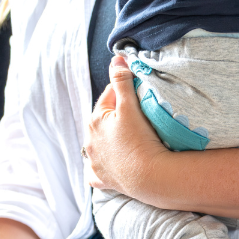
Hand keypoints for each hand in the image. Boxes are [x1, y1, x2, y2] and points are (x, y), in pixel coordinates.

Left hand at [84, 56, 169, 195]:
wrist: (148, 175)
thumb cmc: (140, 138)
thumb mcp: (130, 105)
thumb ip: (122, 80)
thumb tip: (116, 58)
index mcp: (95, 120)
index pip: (109, 95)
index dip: (124, 91)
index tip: (138, 92)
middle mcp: (89, 141)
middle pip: (104, 119)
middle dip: (117, 114)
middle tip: (138, 115)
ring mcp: (94, 162)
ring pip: (98, 144)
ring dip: (109, 138)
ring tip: (128, 136)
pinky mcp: (101, 179)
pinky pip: (96, 170)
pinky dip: (101, 165)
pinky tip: (110, 162)